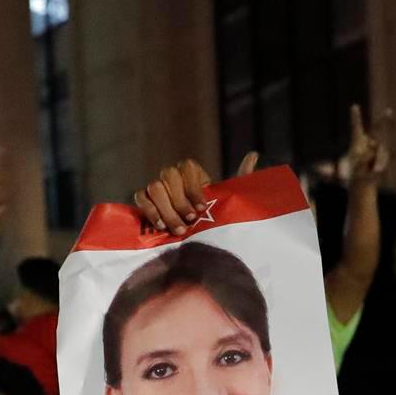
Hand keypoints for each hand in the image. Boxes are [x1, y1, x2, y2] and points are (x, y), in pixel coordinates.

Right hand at [133, 152, 258, 234]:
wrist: (198, 239)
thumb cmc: (215, 217)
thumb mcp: (230, 200)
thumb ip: (241, 178)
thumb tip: (254, 154)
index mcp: (192, 174)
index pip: (187, 167)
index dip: (193, 187)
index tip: (203, 208)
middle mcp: (173, 178)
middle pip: (169, 176)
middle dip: (180, 201)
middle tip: (192, 220)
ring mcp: (157, 189)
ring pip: (155, 188)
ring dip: (167, 210)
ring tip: (180, 229)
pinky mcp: (145, 202)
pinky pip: (141, 197)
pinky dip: (150, 210)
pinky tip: (161, 225)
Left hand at [340, 104, 390, 185]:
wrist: (363, 179)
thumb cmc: (352, 171)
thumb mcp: (349, 168)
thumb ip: (352, 165)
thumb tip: (357, 164)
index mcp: (357, 141)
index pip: (356, 127)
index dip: (355, 117)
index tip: (354, 106)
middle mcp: (369, 141)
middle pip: (377, 128)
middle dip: (384, 120)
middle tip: (389, 111)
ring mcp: (378, 147)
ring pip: (381, 149)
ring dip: (377, 160)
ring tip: (371, 169)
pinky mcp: (384, 154)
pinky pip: (384, 157)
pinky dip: (380, 164)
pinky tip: (375, 170)